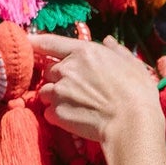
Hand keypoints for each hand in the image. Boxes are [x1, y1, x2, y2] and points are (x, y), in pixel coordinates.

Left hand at [31, 33, 160, 152]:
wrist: (131, 123)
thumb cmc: (138, 92)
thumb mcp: (132, 64)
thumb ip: (116, 51)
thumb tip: (108, 41)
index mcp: (84, 52)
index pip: (51, 42)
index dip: (36, 42)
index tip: (27, 41)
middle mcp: (66, 69)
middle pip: (48, 71)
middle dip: (57, 78)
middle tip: (75, 89)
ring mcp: (59, 92)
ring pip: (45, 92)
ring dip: (55, 97)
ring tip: (74, 106)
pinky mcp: (57, 113)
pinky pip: (49, 112)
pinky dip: (57, 115)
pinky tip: (73, 119)